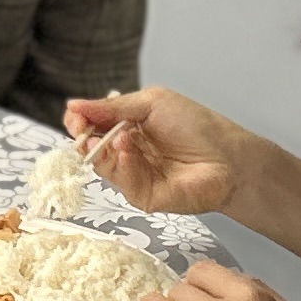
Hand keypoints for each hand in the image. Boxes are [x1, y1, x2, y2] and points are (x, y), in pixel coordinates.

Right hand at [67, 88, 260, 219]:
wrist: (227, 157)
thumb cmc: (196, 126)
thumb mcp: (151, 103)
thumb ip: (112, 107)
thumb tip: (73, 105)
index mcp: (128, 127)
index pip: (93, 125)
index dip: (80, 121)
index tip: (75, 116)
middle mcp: (128, 152)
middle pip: (91, 147)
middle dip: (84, 137)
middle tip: (82, 128)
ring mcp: (134, 175)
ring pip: (102, 166)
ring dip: (103, 150)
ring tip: (119, 138)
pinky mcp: (142, 196)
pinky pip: (122, 182)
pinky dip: (123, 165)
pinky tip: (131, 152)